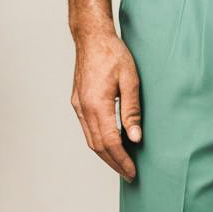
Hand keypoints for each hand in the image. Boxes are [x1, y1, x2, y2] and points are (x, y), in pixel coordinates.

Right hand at [71, 24, 141, 181]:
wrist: (91, 37)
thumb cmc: (113, 53)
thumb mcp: (130, 79)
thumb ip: (132, 109)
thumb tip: (135, 138)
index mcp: (97, 105)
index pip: (110, 142)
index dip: (122, 160)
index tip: (132, 172)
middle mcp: (84, 109)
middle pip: (98, 146)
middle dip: (114, 163)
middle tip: (129, 174)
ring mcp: (78, 106)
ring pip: (90, 140)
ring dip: (105, 154)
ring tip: (121, 163)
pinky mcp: (77, 102)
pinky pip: (87, 129)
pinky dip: (98, 141)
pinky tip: (109, 143)